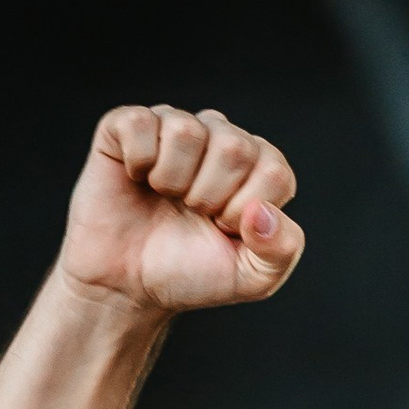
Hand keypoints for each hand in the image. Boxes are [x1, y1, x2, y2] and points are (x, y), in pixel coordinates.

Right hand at [61, 102, 301, 321]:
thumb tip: (263, 212)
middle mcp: (221, 137)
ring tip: (164, 196)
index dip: (243, 211)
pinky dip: (137, 160)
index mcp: (259, 166)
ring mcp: (176, 126)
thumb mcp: (250, 278)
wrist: (128, 285)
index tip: (222, 228)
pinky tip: (137, 177)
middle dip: (208, 197)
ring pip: (186, 131)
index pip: (273, 172)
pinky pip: (139, 122)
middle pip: (234, 148)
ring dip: (171, 180)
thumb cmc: (190, 273)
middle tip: (191, 213)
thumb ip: (280, 250)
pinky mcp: (130, 125)